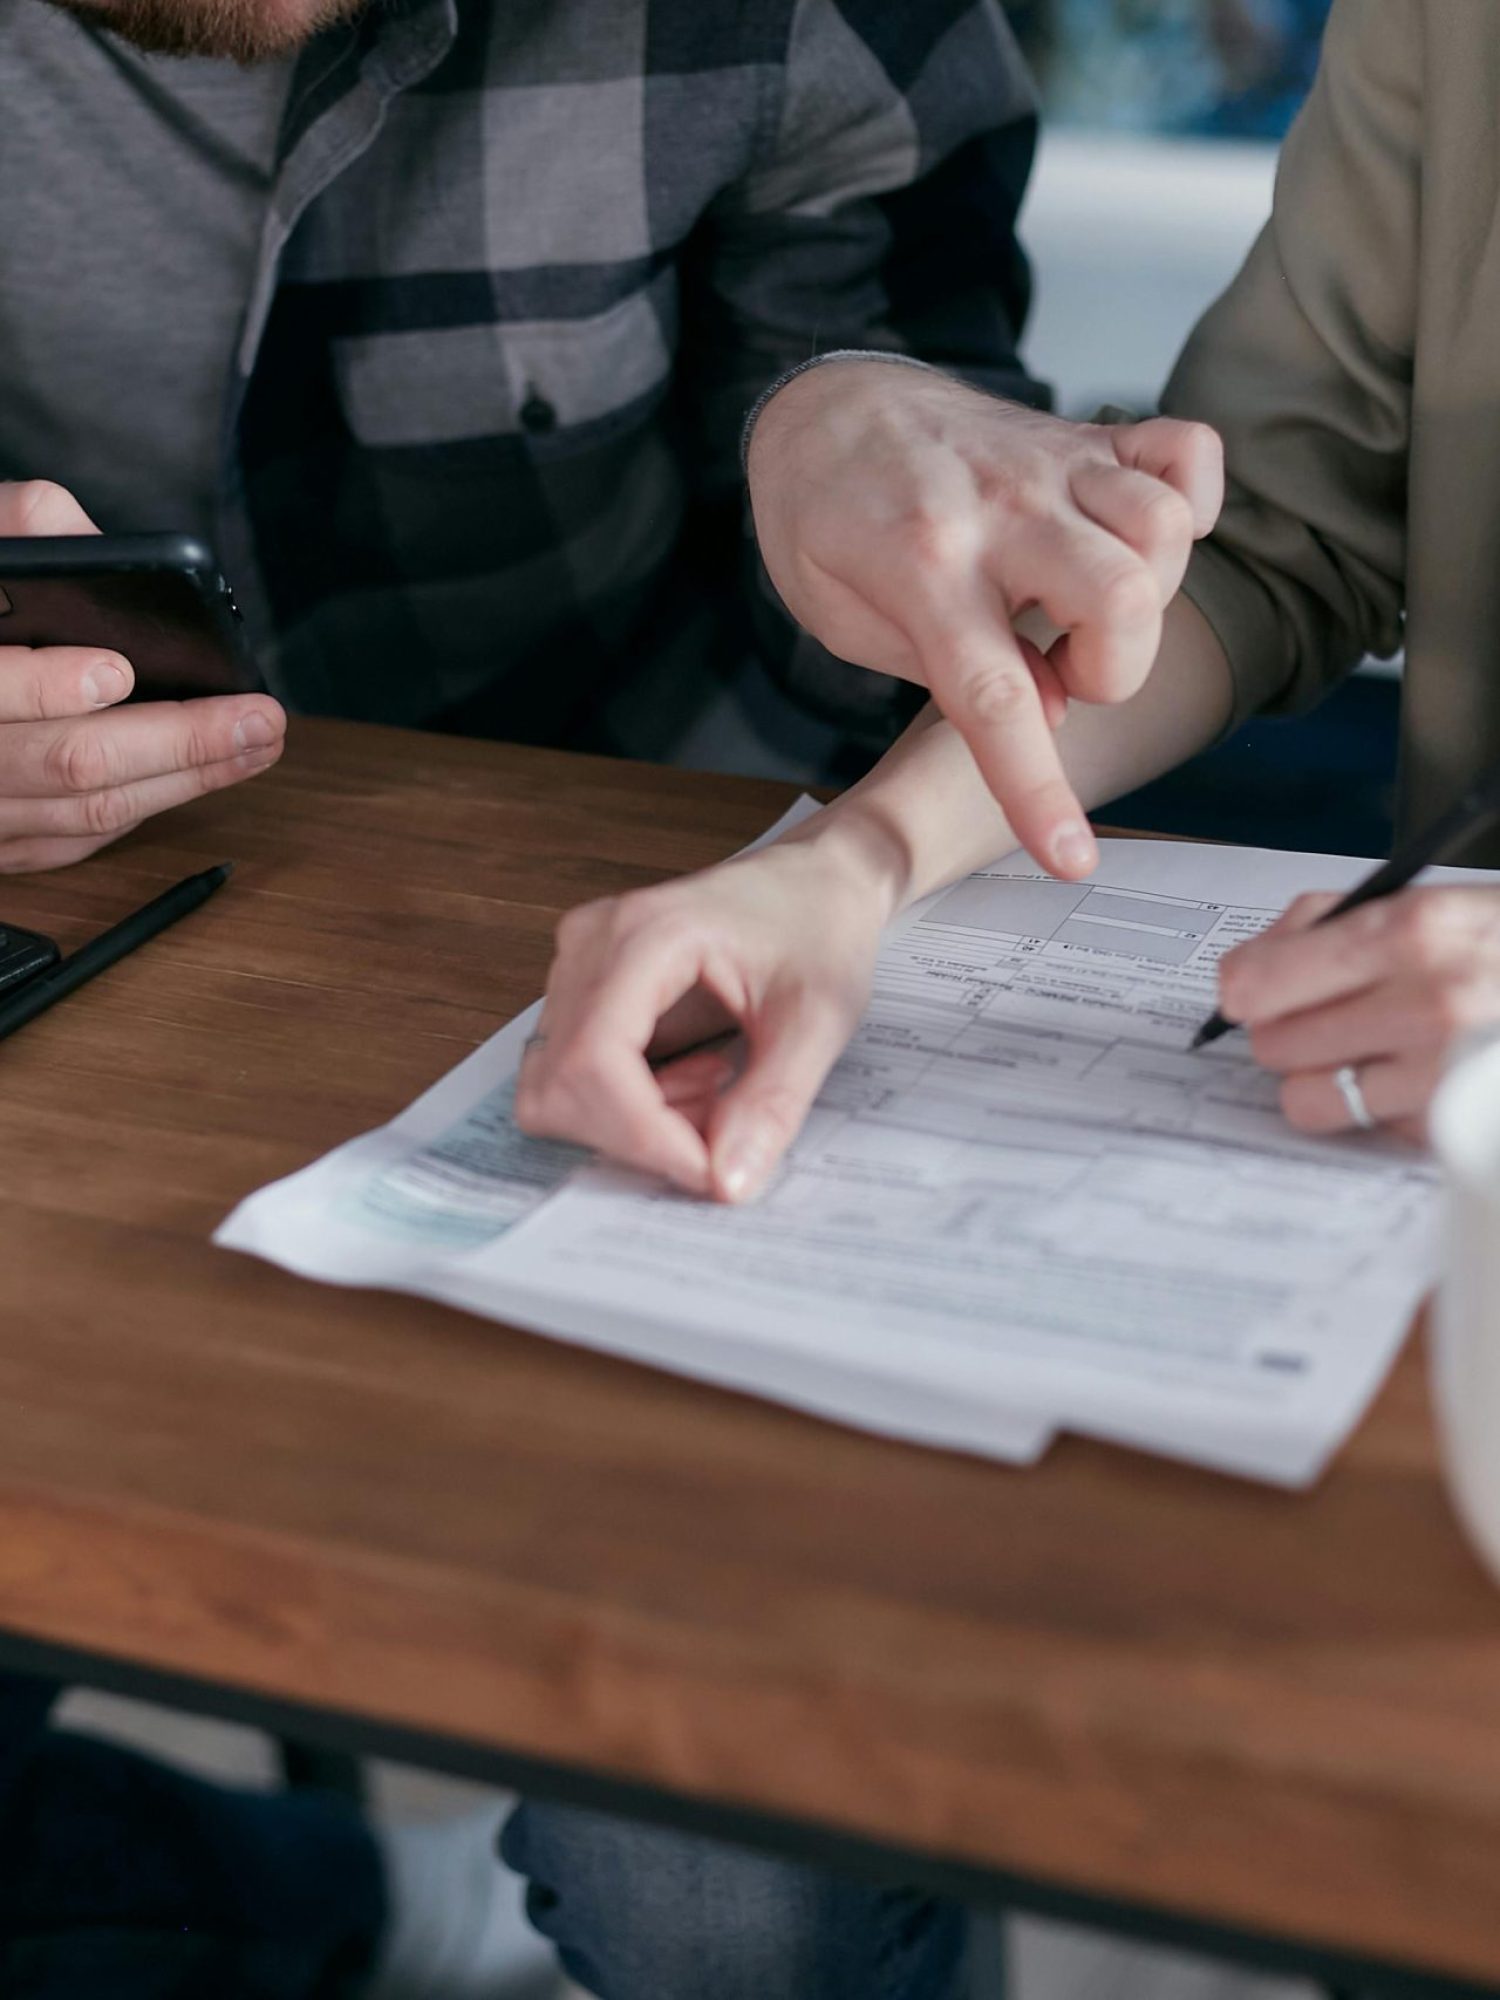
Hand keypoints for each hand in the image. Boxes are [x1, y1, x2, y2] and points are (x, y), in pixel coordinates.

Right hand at [0, 480, 285, 872]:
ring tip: (256, 743)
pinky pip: (76, 841)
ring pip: (88, 811)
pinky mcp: (0, 851)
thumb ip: (25, 533)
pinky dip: (142, 808)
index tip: (117, 669)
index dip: (47, 685)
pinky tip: (196, 776)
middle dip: (177, 741)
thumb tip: (93, 548)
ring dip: (186, 780)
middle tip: (258, 717)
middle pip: (70, 762)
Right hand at [514, 835, 887, 1200]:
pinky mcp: (584, 989)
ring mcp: (578, 964)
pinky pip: (571, 1075)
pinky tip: (694, 1080)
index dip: (644, 1136)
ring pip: (558, 1088)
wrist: (818, 881)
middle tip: (722, 1128)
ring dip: (633, 1121)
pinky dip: (630, 1105)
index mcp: (646, 934)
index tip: (710, 1171)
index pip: (594, 1062)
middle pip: (561, 1085)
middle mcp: (592, 943)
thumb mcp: (820, 1019)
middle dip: (639, 1135)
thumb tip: (724, 1183)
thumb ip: (771, 1104)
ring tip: (714, 1093)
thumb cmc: (820, 926)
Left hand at [747, 362, 1222, 876]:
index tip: (1070, 857)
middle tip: (1064, 669)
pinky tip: (1138, 538)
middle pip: (1120, 599)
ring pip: (1164, 528)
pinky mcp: (1087, 437)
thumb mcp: (846, 621)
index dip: (1039, 788)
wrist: (824, 409)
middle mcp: (1000, 511)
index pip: (996, 697)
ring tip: (1087, 610)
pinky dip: (1192, 500)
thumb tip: (1057, 709)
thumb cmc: (826, 524)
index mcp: (922, 569)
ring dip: (1149, 595)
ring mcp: (1051, 466)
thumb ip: (949, 673)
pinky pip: (1188, 454)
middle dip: (1115, 670)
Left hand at [1218, 886, 1499, 1140]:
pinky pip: (1371, 1131)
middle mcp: (1425, 1002)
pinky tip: (1423, 1080)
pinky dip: (1385, 1113)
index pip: (1259, 982)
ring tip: (1371, 1055)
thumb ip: (1327, 923)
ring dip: (1326, 1082)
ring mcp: (1446, 1073)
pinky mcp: (1457, 1127)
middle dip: (1290, 1033)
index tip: (1251, 993)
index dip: (1245, 991)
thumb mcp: (1431, 901)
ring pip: (1308, 1101)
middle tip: (1332, 1018)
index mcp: (1409, 930)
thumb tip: (1242, 973)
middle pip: (1273, 1046)